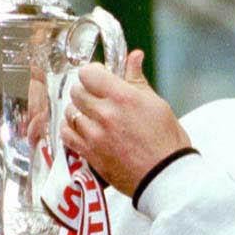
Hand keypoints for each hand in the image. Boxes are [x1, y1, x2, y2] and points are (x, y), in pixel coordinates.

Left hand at [62, 50, 190, 195]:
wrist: (166, 177)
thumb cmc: (168, 142)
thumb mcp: (157, 105)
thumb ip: (138, 80)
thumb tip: (133, 56)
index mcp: (124, 97)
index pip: (88, 73)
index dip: (94, 74)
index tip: (101, 79)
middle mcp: (105, 114)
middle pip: (76, 91)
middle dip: (86, 92)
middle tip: (99, 99)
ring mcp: (95, 135)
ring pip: (70, 112)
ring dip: (79, 111)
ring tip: (92, 117)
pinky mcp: (90, 153)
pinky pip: (67, 134)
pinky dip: (73, 130)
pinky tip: (85, 131)